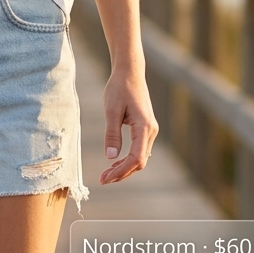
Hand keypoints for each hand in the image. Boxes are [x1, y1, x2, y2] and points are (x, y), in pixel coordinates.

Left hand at [100, 68, 158, 184]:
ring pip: (140, 158)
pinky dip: (127, 159)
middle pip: (139, 162)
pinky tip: (114, 163)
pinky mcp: (145, 129)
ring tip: (106, 174)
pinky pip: (139, 150)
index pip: (136, 158)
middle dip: (122, 173)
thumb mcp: (111, 111)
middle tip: (102, 179)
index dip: (121, 172)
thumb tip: (111, 157)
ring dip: (124, 168)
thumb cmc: (119, 88)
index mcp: (144, 127)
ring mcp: (150, 130)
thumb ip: (112, 134)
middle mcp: (151, 131)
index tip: (105, 178)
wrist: (130, 73)